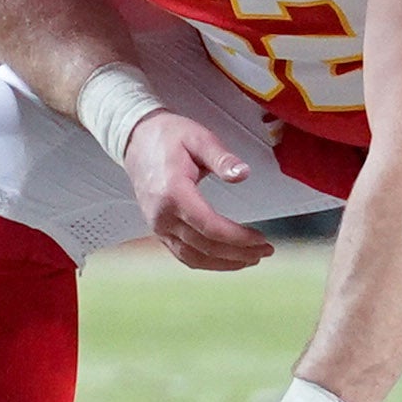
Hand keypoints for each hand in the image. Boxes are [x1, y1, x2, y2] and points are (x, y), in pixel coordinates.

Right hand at [122, 111, 271, 270]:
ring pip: (193, 257)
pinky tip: (224, 260)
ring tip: (250, 259)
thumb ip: (222, 158)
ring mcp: (158, 225)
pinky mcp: (158, 229)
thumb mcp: (199, 139)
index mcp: (173, 193)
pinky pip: (182, 255)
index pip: (210, 227)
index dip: (238, 238)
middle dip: (238, 253)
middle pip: (205, 246)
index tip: (260, 239)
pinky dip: (206, 262)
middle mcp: (162, 215)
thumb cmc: (167, 137)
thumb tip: (243, 174)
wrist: (137, 140)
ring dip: (224, 263)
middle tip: (264, 251)